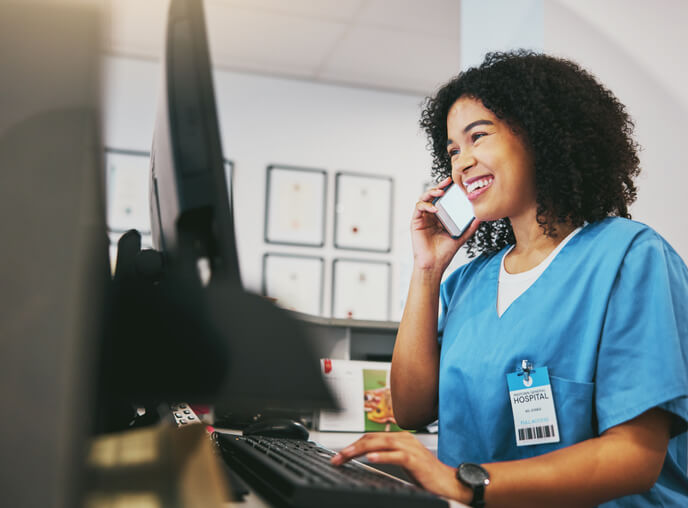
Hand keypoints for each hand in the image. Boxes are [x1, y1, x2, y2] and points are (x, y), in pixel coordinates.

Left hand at [330, 432, 471, 502]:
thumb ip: (387, 456)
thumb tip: (365, 457)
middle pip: (372, 438)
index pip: (371, 437)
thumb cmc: (427, 475)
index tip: (339, 455)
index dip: (353, 444)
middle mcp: (404, 439)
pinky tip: (370, 458)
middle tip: (336, 457)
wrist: (449, 483)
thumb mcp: (403, 463)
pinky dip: (382, 456)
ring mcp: (410, 448)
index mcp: (400, 438)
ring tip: (346, 455)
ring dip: (360, 449)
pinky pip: (396, 456)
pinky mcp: (416, 460)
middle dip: (351, 447)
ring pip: (381, 443)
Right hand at [412, 177, 479, 271]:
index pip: (443, 200)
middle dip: (439, 187)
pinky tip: (435, 209)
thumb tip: (481, 217)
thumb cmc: (445, 252)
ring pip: (424, 199)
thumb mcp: (461, 237)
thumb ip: (470, 227)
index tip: (454, 183)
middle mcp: (431, 216)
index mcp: (441, 217)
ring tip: (440, 192)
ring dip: (431, 193)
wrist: (434, 264)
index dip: (447, 190)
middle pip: (432, 196)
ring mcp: (423, 218)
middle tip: (447, 182)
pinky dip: (426, 205)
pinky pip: (419, 208)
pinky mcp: (416, 222)